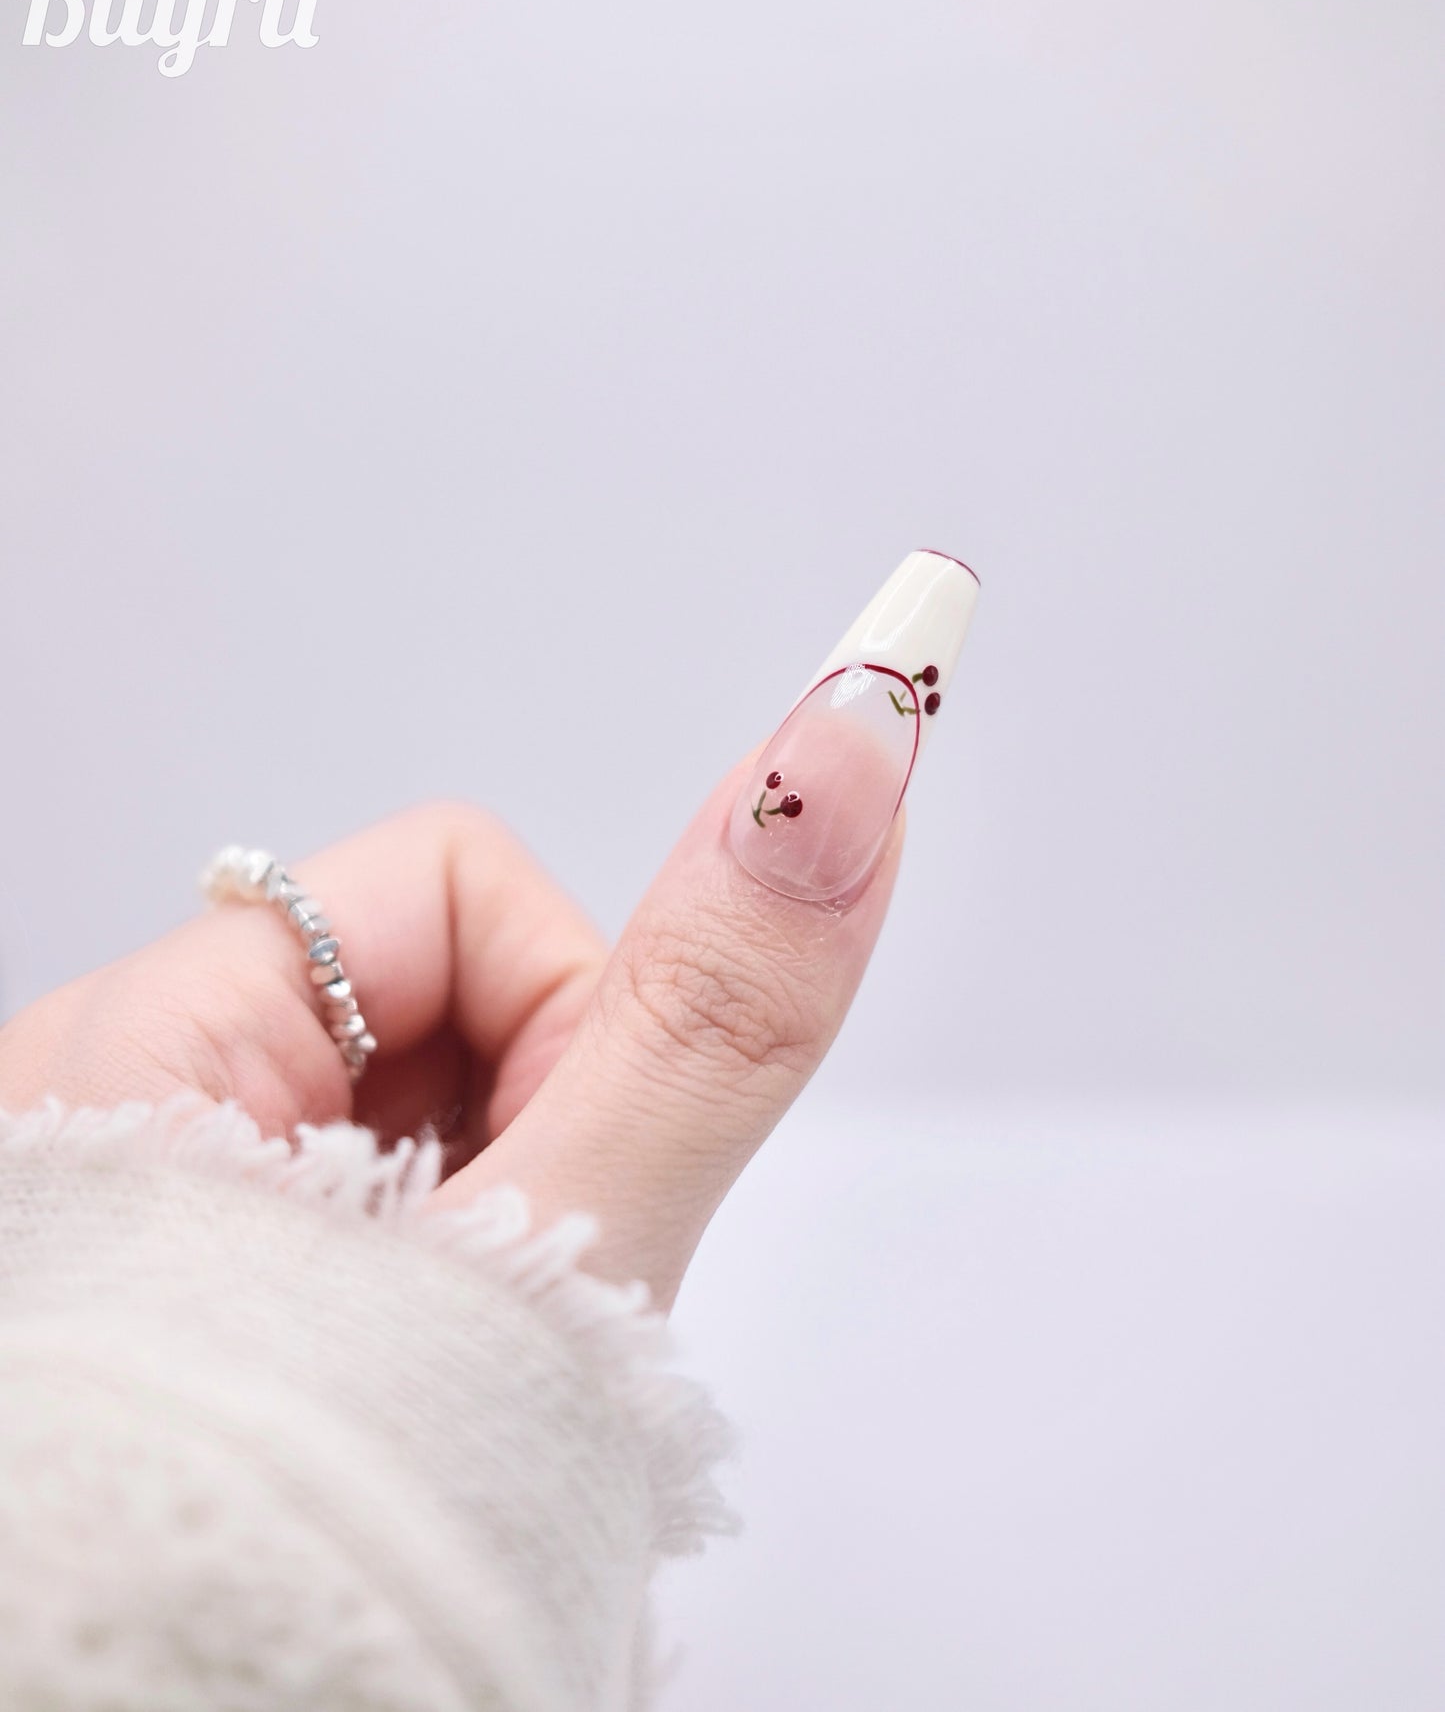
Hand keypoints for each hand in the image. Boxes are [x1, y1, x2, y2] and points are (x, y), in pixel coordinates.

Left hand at [0, 551, 975, 1306]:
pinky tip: (401, 1363)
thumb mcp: (564, 1252)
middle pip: (431, 983)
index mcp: (152, 1038)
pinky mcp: (162, 1236)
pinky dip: (422, 1247)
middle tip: (498, 1291)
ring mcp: (133, 1166)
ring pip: (404, 1083)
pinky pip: (349, 1165)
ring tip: (445, 1347)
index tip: (565, 1192)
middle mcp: (115, 1081)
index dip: (575, 1027)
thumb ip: (712, 1006)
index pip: (463, 880)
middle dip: (525, 1127)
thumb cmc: (338, 1534)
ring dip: (480, 1198)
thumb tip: (847, 743)